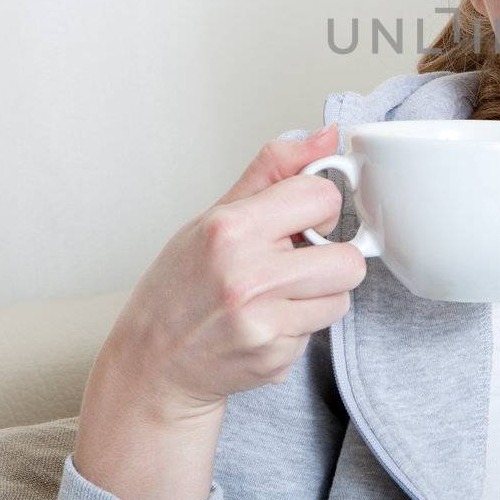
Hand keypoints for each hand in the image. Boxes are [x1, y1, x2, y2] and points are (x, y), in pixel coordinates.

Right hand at [98, 123, 367, 420]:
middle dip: (330, 260)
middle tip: (295, 263)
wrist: (152, 364)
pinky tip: (265, 324)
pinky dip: (299, 327)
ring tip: (278, 295)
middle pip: (348, 260)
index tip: (302, 221)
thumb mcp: (214, 216)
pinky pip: (318, 332)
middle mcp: (247, 275)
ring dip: (319, 296)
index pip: (322, 197)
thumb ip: (274, 171)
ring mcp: (261, 322)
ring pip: (342, 298)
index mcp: (231, 229)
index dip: (319, 207)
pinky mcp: (273, 358)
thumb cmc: (180, 287)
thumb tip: (327, 135)